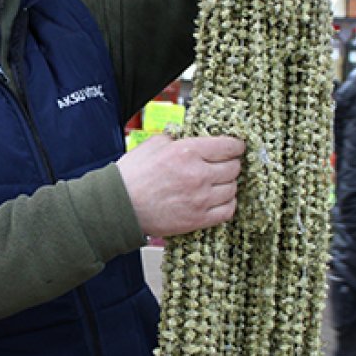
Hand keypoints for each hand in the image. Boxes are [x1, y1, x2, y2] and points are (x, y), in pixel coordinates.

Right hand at [117, 134, 244, 237]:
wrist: (119, 206)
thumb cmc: (132, 176)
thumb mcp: (154, 144)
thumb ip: (178, 138)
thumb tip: (193, 136)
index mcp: (188, 151)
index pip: (229, 146)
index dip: (235, 146)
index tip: (234, 147)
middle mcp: (198, 174)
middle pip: (234, 168)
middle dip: (230, 164)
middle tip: (223, 164)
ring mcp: (200, 199)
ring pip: (233, 189)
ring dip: (227, 184)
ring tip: (217, 183)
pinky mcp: (198, 219)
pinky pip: (228, 210)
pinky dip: (227, 204)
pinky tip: (219, 199)